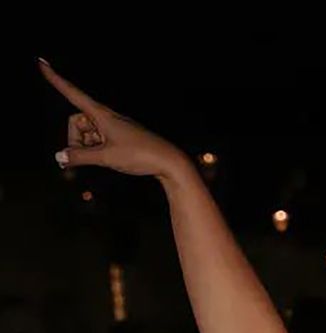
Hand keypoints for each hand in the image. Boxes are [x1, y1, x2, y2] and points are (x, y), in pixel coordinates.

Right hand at [39, 60, 184, 177]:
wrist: (169, 162)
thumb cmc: (139, 155)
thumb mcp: (107, 157)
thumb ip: (81, 156)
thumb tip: (60, 157)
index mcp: (101, 114)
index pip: (72, 92)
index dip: (55, 79)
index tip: (41, 62)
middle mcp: (107, 116)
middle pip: (77, 121)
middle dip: (74, 139)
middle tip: (80, 159)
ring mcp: (114, 127)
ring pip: (88, 132)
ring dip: (86, 147)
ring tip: (101, 159)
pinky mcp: (121, 137)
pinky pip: (99, 139)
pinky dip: (96, 149)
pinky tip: (108, 159)